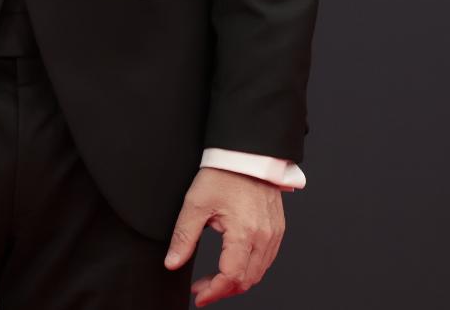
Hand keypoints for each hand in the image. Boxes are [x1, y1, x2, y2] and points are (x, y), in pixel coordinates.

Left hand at [165, 168, 285, 304]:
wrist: (245, 154)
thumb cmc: (222, 174)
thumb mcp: (195, 203)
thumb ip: (184, 236)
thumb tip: (172, 262)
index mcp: (244, 233)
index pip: (231, 277)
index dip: (214, 291)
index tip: (199, 296)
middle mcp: (264, 238)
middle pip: (247, 280)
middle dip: (223, 289)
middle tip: (202, 287)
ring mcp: (274, 235)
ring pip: (258, 273)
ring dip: (236, 281)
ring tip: (214, 279)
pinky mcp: (277, 230)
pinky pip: (265, 260)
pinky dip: (249, 269)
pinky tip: (232, 263)